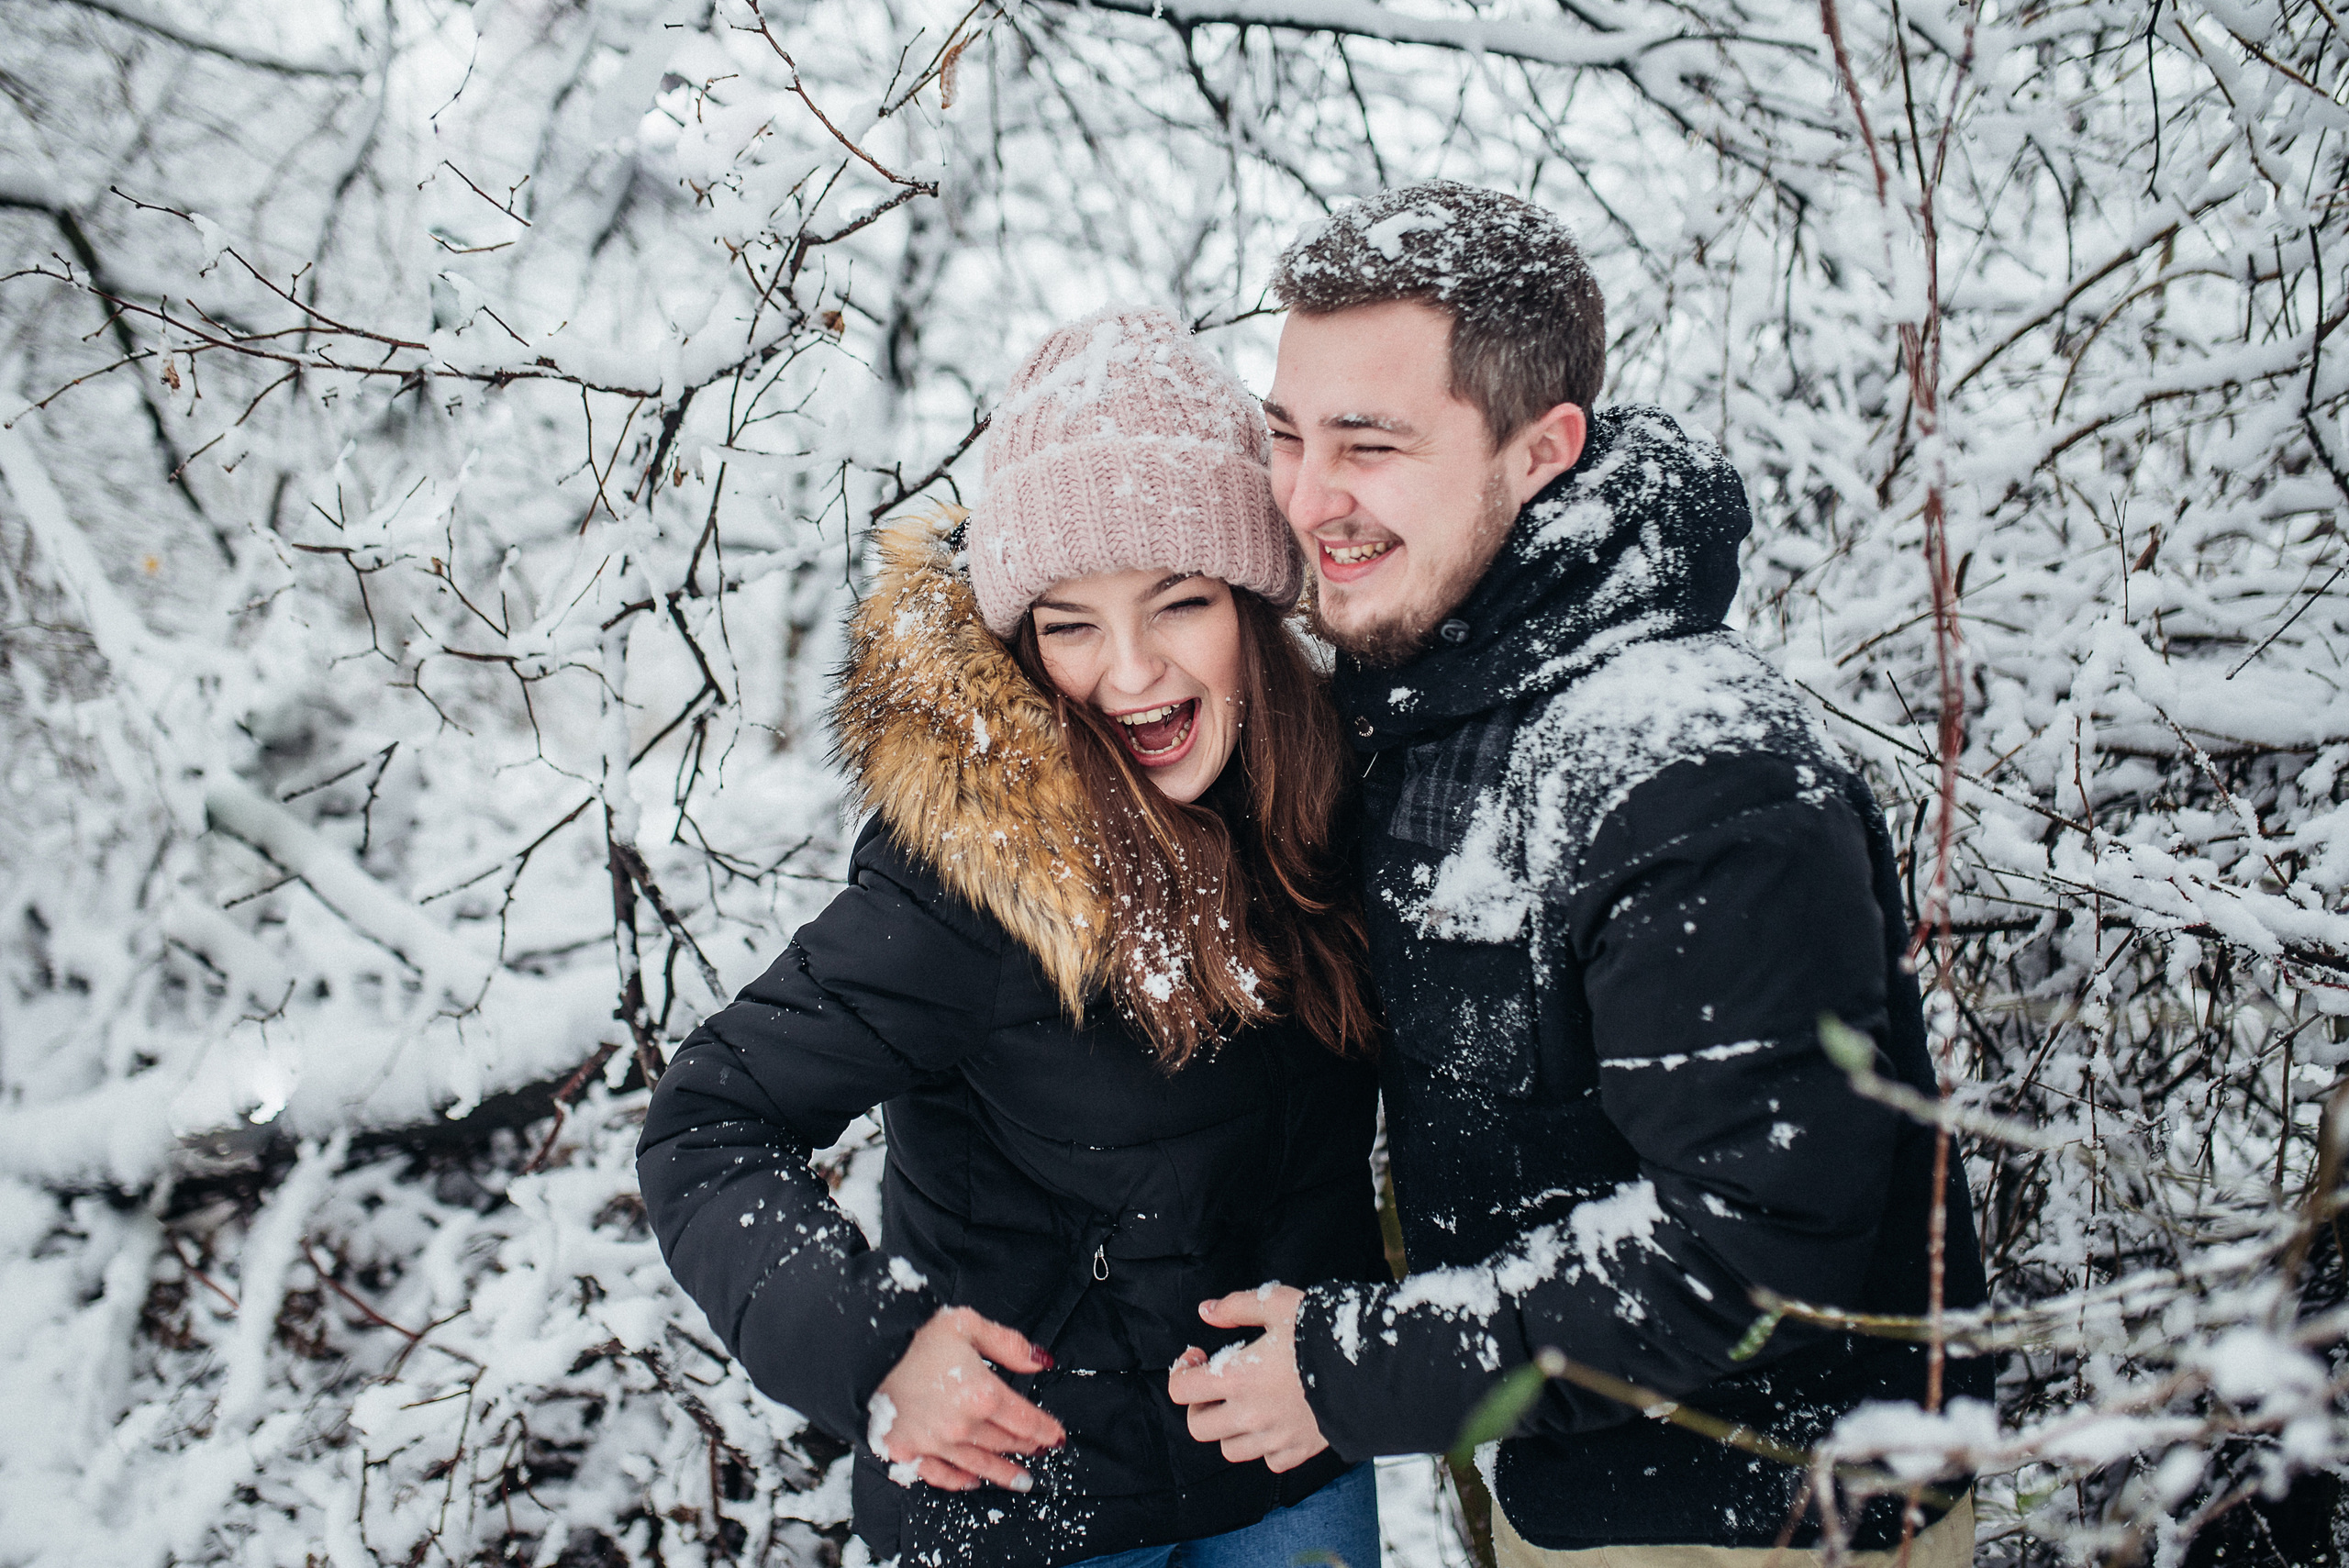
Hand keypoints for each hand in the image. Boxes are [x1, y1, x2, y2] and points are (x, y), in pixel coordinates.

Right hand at [869, 1306, 1065, 1491]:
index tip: (1056, 1436)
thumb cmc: (915, 1332)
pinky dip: (959, 1481)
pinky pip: (940, 1475)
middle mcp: (962, 1425)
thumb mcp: (968, 1324)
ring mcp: (933, 1443)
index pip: (1025, 1420)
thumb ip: (1009, 1345)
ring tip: (1021, 1481)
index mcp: (982, 1393)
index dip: (1045, 1429)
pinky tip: (972, 1481)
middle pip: (1005, 1443)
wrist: (861, 1350)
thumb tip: (1041, 1362)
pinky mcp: (906, 1451)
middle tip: (1039, 1451)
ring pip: (979, 1465)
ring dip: (1003, 1473)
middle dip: (1026, 1447)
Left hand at [1164, 1284, 1328, 1472]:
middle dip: (1199, 1405)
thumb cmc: (1323, 1332)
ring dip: (1228, 1428)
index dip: (1181, 1371)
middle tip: (1214, 1385)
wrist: (1372, 1368)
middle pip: (1198, 1427)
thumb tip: (1206, 1311)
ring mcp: (1274, 1437)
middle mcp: (1250, 1414)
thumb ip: (1236, 1307)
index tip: (1199, 1356)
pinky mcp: (1299, 1451)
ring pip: (1229, 1450)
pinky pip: (1269, 1460)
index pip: (1181, 1390)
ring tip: (1244, 1403)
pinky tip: (1275, 1422)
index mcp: (1238, 1377)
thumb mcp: (1277, 1304)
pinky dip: (1265, 1446)